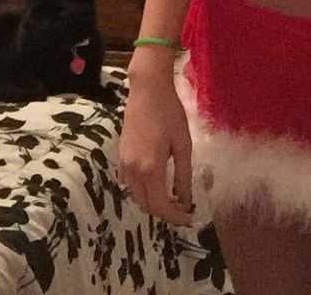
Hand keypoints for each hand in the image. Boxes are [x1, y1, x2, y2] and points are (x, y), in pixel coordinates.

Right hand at [118, 74, 193, 226]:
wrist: (147, 91)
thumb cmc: (170, 114)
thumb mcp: (183, 144)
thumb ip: (183, 175)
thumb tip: (186, 200)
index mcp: (150, 169)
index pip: (160, 205)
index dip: (175, 216)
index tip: (189, 219)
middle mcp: (133, 171)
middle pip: (146, 205)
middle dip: (165, 211)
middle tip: (184, 209)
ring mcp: (124, 165)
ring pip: (136, 196)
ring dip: (153, 202)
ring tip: (173, 197)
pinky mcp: (121, 157)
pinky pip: (130, 184)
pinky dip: (143, 191)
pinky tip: (157, 182)